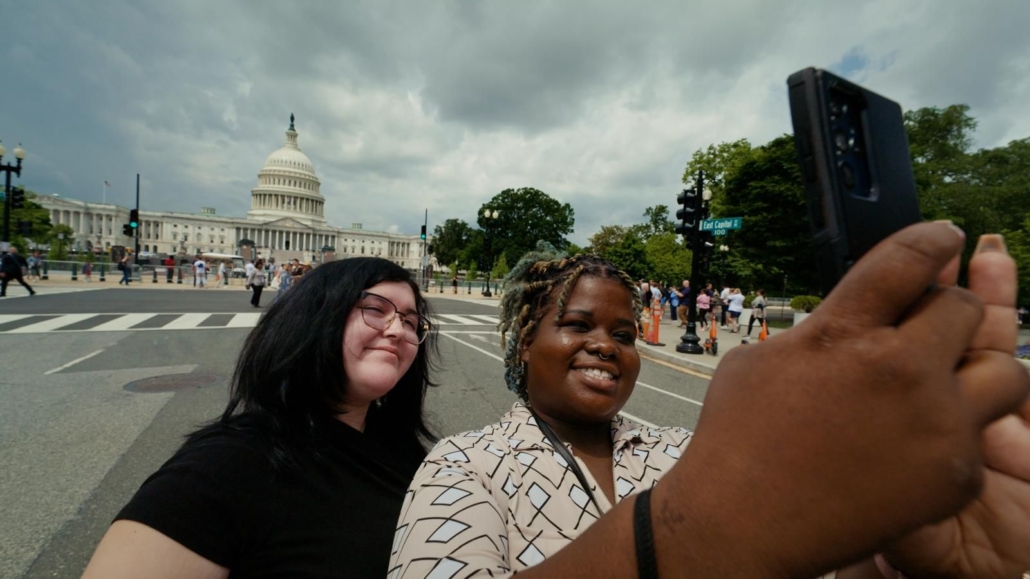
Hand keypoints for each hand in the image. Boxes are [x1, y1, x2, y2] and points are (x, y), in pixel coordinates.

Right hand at [657, 223, 1029, 577]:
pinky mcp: (954, 472)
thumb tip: (859, 313)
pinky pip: (983, 432)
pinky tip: (915, 443)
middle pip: (962, 306)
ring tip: (943, 385)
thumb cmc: (738, 437)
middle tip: (927, 328)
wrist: (743, 523)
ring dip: (975, 368)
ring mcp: (934, 421)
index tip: (946, 236)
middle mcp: (898, 367)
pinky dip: (957, 432)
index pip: (909, 257)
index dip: (934, 237)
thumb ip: (822, 328)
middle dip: (945, 311)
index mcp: (843, 330)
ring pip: (1003, 370)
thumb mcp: (762, 360)